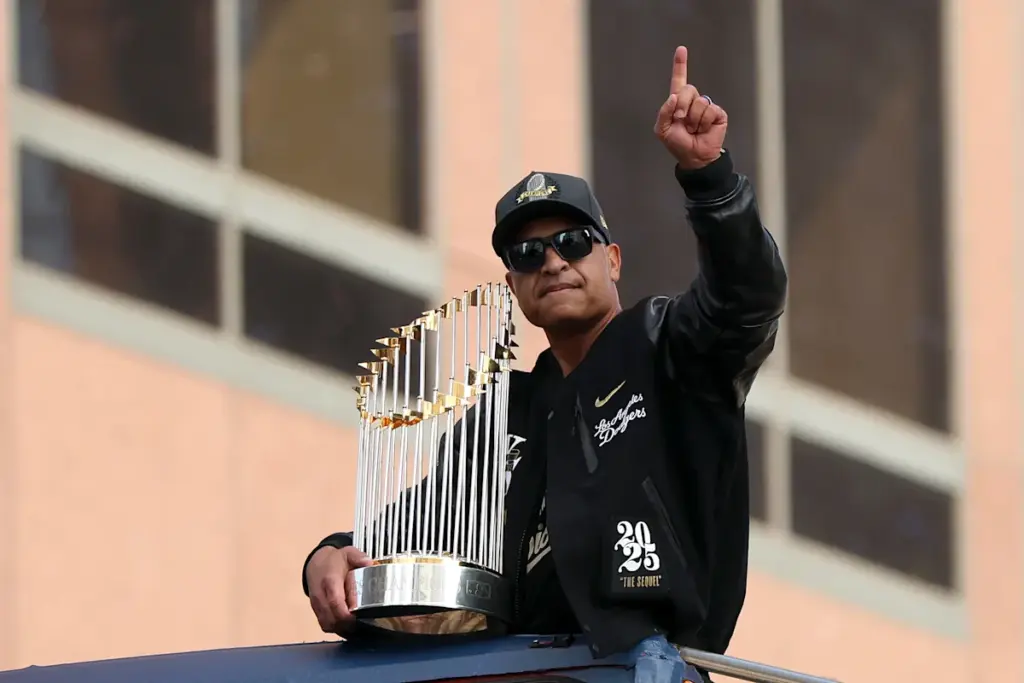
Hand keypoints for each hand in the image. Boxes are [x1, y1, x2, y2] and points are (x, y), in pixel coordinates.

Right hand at [306, 545, 373, 633]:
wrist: (316, 563)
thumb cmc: (334, 561)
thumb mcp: (348, 553)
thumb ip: (358, 557)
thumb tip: (369, 562)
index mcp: (330, 581)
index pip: (335, 602)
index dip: (347, 615)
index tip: (359, 619)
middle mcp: (320, 595)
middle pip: (331, 618)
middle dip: (347, 625)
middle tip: (362, 624)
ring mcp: (316, 604)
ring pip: (326, 624)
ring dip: (341, 629)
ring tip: (356, 627)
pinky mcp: (316, 610)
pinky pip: (324, 625)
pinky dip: (336, 629)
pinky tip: (347, 627)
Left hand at [653, 46, 727, 169]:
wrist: (694, 157)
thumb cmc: (678, 144)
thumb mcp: (663, 129)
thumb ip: (664, 112)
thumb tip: (673, 96)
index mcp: (678, 102)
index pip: (679, 80)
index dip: (680, 65)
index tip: (681, 49)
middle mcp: (692, 101)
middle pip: (688, 89)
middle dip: (682, 106)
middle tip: (681, 121)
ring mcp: (706, 106)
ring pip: (699, 102)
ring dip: (693, 119)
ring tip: (693, 129)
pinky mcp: (717, 113)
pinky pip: (709, 110)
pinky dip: (704, 123)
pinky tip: (703, 130)